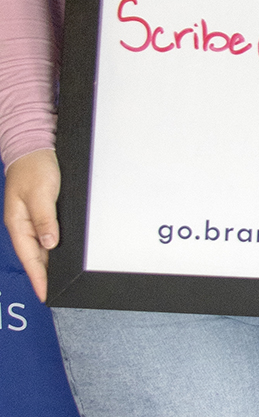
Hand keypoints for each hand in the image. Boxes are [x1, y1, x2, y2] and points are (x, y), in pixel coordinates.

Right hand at [3, 149, 59, 301]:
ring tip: (56, 278)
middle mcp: (22, 223)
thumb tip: (49, 244)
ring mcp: (30, 217)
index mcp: (17, 223)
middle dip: (42, 274)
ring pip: (39, 246)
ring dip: (47, 261)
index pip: (29, 257)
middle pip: (33, 255)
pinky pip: (44, 233)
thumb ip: (44, 219)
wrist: (33, 146)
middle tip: (53, 292)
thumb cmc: (34, 167)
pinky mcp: (39, 210)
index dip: (38, 276)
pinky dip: (50, 245)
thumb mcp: (41, 192)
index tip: (45, 294)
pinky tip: (58, 251)